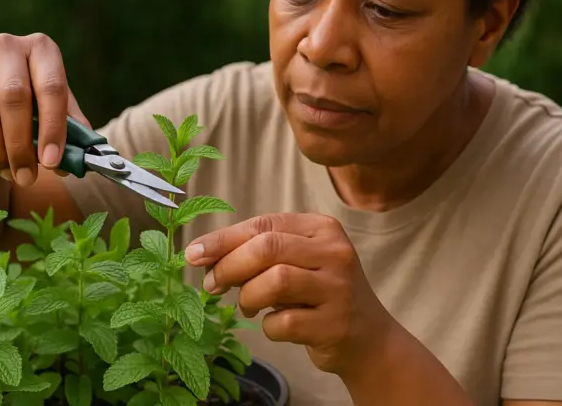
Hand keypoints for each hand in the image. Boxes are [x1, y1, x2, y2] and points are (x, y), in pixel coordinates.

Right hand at [0, 33, 88, 185]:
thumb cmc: (36, 99)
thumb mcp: (58, 107)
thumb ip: (71, 131)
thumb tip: (71, 165)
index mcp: (43, 49)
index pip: (52, 88)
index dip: (53, 128)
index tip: (52, 162)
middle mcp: (9, 45)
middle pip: (14, 99)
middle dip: (21, 146)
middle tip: (27, 178)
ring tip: (9, 173)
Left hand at [184, 213, 394, 375]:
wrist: (367, 337)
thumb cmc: (318, 294)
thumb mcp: (298, 262)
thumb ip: (260, 252)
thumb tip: (203, 255)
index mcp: (323, 228)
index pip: (264, 224)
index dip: (223, 239)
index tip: (194, 254)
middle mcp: (336, 252)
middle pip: (268, 247)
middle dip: (229, 266)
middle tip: (212, 286)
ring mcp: (339, 288)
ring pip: (275, 280)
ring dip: (248, 297)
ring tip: (247, 306)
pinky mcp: (336, 324)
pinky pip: (284, 322)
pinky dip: (268, 326)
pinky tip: (275, 325)